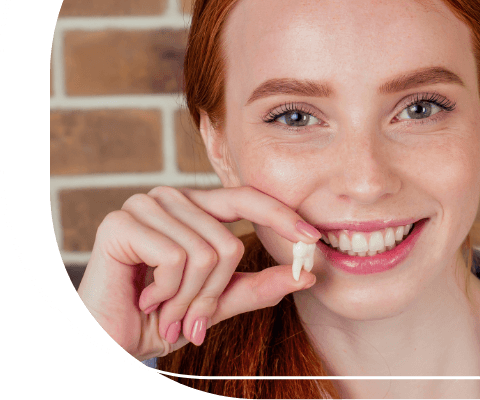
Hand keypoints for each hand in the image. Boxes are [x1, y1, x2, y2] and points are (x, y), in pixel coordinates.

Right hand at [77, 185, 318, 360]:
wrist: (107, 339)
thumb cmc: (159, 316)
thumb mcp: (216, 302)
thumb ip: (257, 286)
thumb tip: (306, 275)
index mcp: (195, 208)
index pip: (247, 199)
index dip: (281, 215)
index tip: (313, 238)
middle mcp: (172, 198)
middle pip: (229, 242)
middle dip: (213, 294)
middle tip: (189, 319)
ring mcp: (146, 205)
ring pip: (206, 253)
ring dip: (188, 299)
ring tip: (163, 308)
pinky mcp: (123, 221)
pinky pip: (176, 258)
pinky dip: (167, 292)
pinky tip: (145, 296)